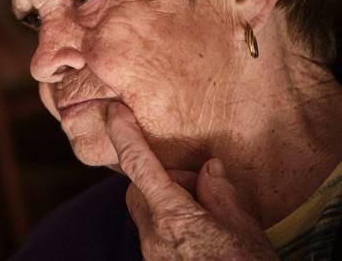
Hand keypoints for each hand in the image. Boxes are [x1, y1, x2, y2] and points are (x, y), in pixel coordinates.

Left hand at [106, 102, 277, 259]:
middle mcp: (153, 236)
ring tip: (206, 215)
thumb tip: (209, 168)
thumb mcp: (245, 231)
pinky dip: (169, 224)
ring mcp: (152, 256)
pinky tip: (200, 236)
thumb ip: (222, 194)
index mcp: (173, 218)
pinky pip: (154, 235)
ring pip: (145, 213)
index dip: (124, 134)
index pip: (139, 165)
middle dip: (159, 179)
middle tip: (198, 189)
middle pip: (137, 190)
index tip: (112, 111)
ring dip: (165, 203)